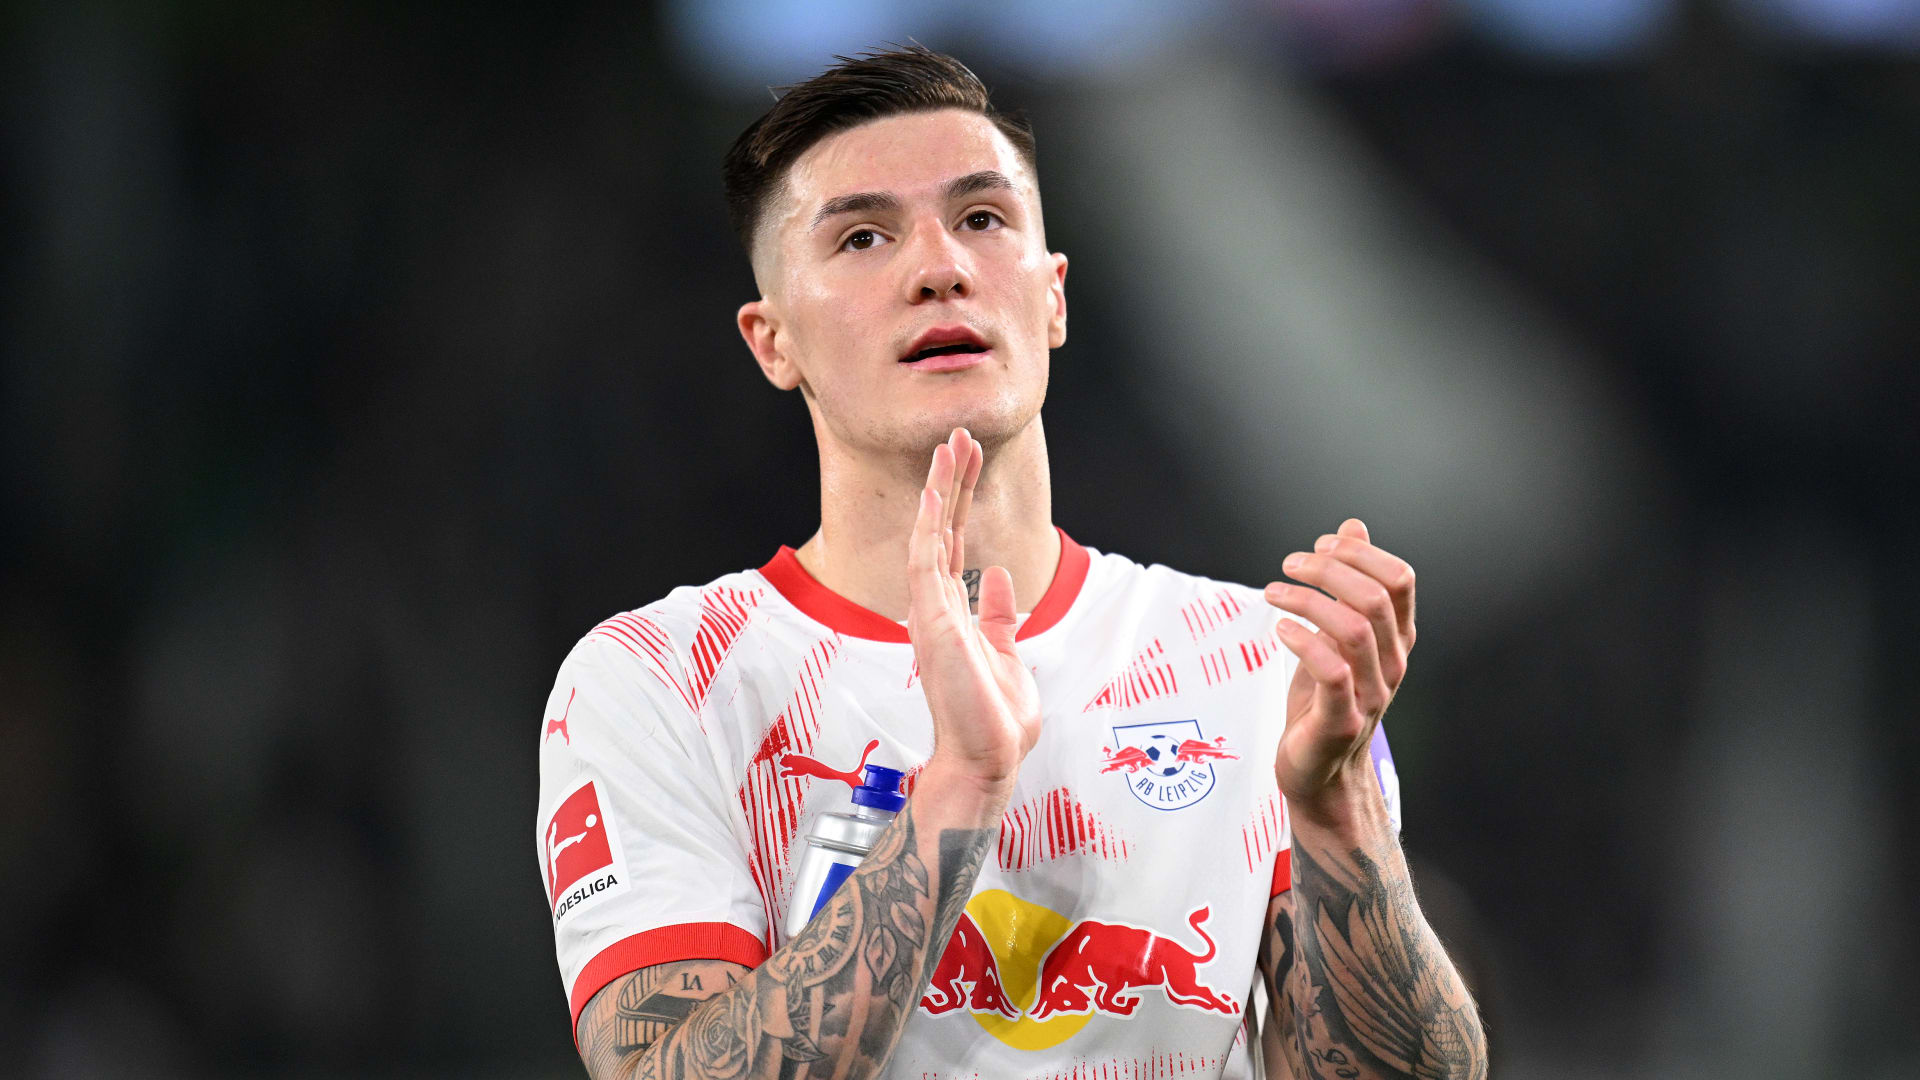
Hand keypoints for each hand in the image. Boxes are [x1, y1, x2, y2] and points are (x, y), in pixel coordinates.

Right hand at [906, 428, 1042, 788]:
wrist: (989, 757)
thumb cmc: (994, 718)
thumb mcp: (1007, 653)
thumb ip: (999, 615)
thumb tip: (999, 578)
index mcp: (952, 612)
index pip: (953, 542)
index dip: (959, 499)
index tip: (968, 459)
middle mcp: (935, 607)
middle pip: (940, 529)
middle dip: (951, 481)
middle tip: (960, 435)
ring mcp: (931, 613)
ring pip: (930, 535)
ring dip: (940, 489)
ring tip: (950, 445)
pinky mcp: (933, 622)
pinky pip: (925, 563)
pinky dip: (928, 525)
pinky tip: (933, 491)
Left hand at [1264, 518, 1415, 823]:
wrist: (1319, 773)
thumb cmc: (1325, 700)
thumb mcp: (1336, 635)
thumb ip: (1347, 583)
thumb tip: (1351, 528)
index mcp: (1396, 639)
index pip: (1400, 579)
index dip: (1361, 552)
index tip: (1320, 546)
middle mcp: (1392, 663)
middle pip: (1374, 597)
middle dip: (1328, 570)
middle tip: (1288, 565)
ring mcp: (1371, 694)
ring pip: (1354, 629)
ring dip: (1308, 600)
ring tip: (1273, 592)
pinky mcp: (1342, 721)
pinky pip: (1332, 672)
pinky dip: (1304, 641)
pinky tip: (1279, 629)